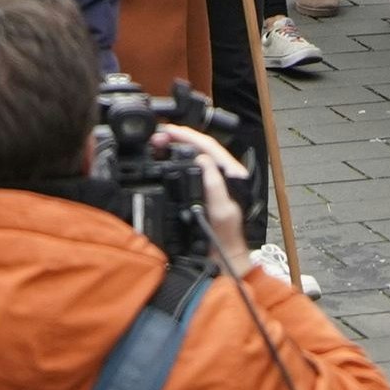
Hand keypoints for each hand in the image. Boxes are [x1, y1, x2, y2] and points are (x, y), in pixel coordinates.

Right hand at [152, 124, 256, 273]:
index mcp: (231, 174)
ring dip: (176, 147)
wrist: (222, 258)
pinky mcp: (204, 190)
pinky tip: (165, 159)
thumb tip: (202, 159)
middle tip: (157, 137)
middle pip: (200, 147)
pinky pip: (190, 168)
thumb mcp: (221, 211)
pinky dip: (176, 160)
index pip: (209, 146)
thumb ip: (215, 186)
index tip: (168, 131)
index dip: (188, 135)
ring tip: (158, 143)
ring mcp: (214, 182)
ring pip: (194, 156)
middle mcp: (223, 174)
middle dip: (178, 138)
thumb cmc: (224, 238)